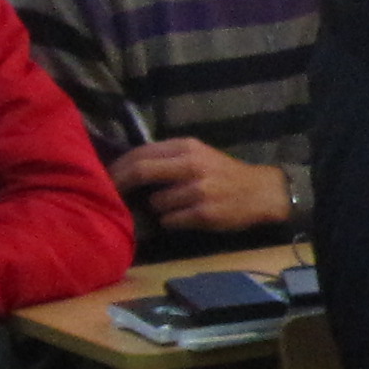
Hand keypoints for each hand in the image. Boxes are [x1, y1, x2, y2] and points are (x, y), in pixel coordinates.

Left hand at [114, 138, 292, 233]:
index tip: (106, 178)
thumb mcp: (198, 155)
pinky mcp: (204, 213)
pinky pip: (170, 220)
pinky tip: (185, 218)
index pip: (141, 153)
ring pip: (156, 202)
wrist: (263, 193)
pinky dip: (171, 222)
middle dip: (121, 185)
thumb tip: (127, 168)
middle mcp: (192, 165)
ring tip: (172, 208)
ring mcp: (199, 190)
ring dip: (156, 209)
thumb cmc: (225, 175)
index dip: (118, 167)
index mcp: (187, 147)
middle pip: (141, 171)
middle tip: (110, 196)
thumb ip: (167, 158)